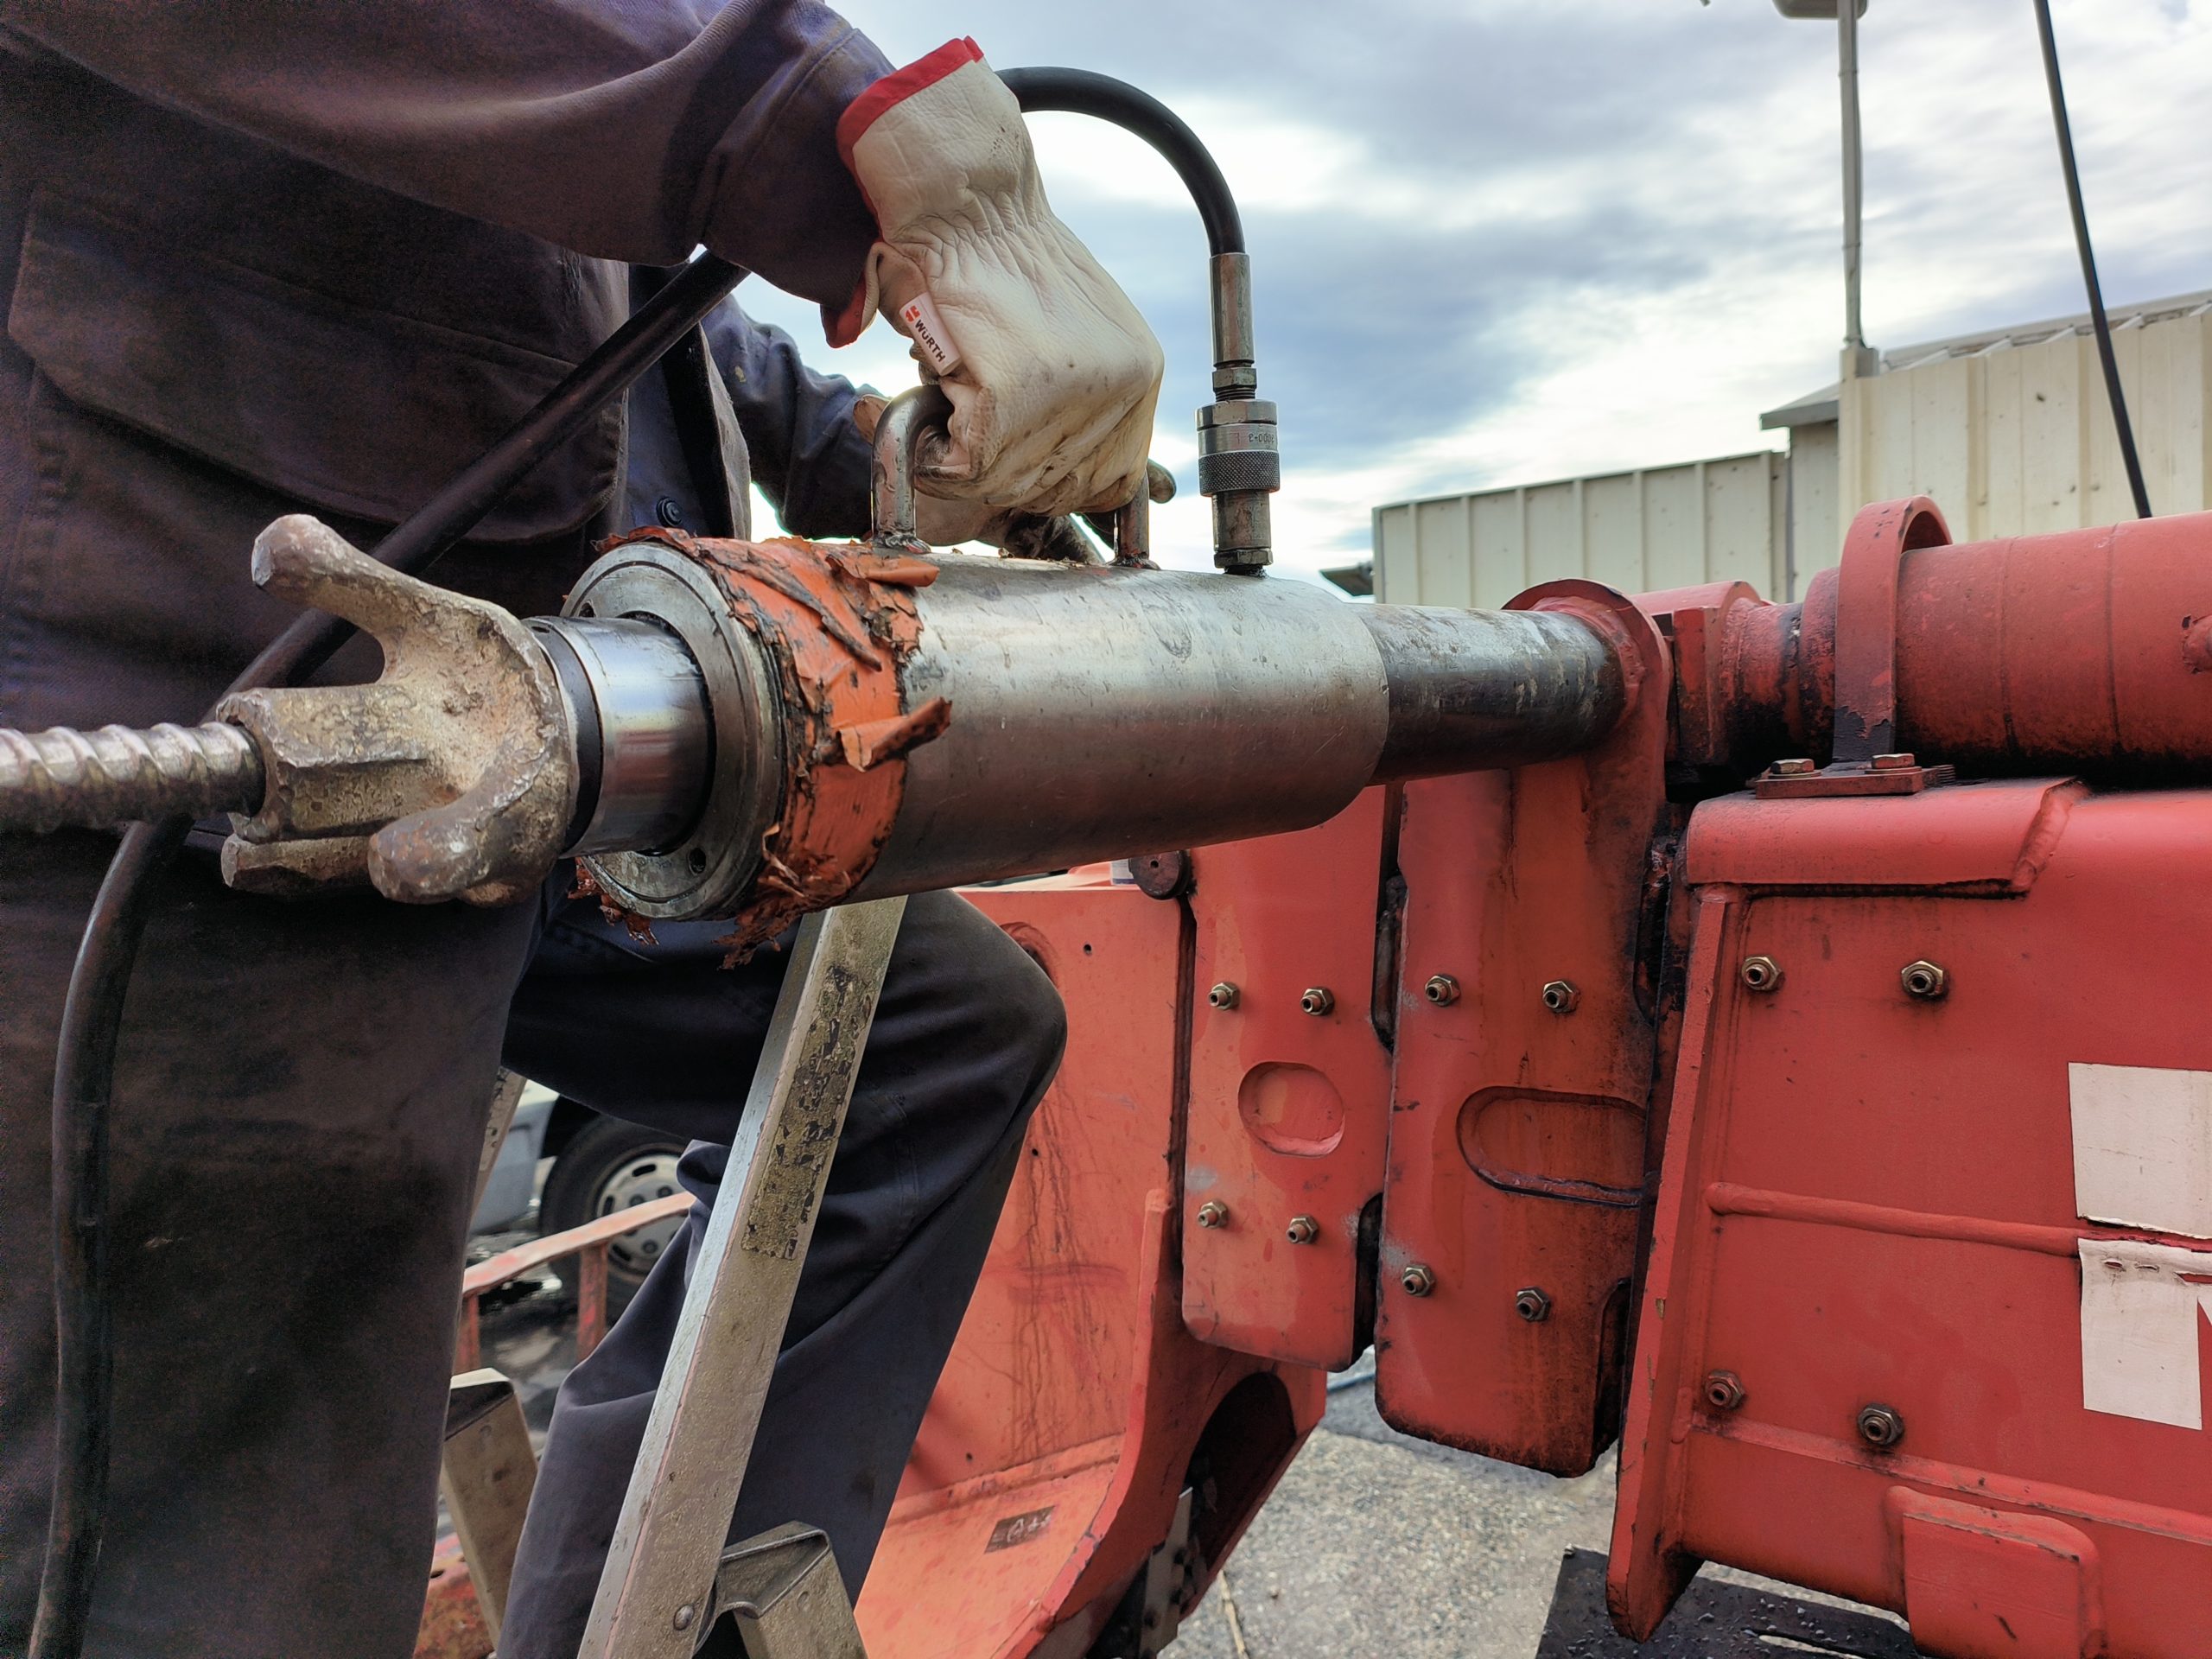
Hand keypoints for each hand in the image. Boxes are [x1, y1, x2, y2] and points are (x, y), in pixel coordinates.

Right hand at [832, 40, 1163, 518]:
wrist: (964, 199)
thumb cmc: (998, 261)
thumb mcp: (1072, 334)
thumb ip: (1078, 404)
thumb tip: (1090, 487)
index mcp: (1141, 374)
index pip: (1108, 482)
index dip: (1047, 476)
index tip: (1010, 445)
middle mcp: (1123, 389)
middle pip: (1052, 489)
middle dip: (999, 466)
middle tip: (968, 409)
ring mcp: (1073, 395)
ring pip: (1002, 482)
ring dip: (960, 449)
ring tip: (953, 385)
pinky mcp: (1013, 397)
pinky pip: (961, 467)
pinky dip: (932, 446)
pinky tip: (937, 392)